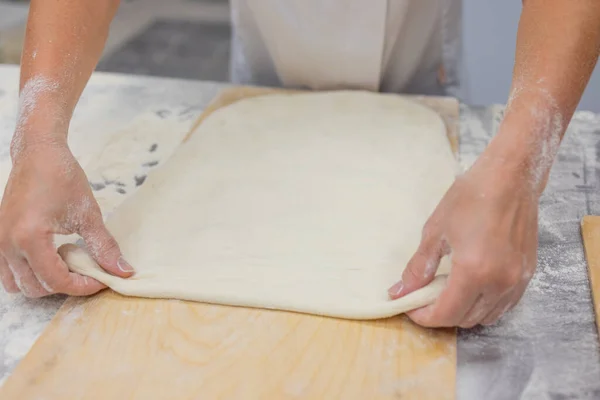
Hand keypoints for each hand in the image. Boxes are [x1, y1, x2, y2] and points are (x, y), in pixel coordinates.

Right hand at [0, 136, 132, 296]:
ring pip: (18, 285)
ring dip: (44, 283)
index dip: (82, 286)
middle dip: (65, 286)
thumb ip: (104, 246)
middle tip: (88, 273)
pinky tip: (52, 256)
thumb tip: (122, 271)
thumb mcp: (88, 214)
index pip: (56, 280)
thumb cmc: (62, 178)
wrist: (39, 154)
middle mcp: (8, 244)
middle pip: (35, 288)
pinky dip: (30, 274)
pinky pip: (8, 272)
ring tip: (68, 264)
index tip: (102, 280)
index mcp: (29, 238)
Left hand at [388, 142, 539, 327]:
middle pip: (465, 319)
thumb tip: (400, 291)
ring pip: (487, 316)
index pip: (446, 314)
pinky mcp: (527, 273)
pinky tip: (472, 287)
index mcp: (473, 271)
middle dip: (442, 314)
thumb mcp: (435, 230)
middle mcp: (499, 282)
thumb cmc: (471, 197)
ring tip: (448, 291)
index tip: (411, 307)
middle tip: (426, 297)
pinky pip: (505, 304)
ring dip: (464, 311)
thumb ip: (418, 266)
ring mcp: (517, 279)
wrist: (510, 177)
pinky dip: (485, 304)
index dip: (424, 317)